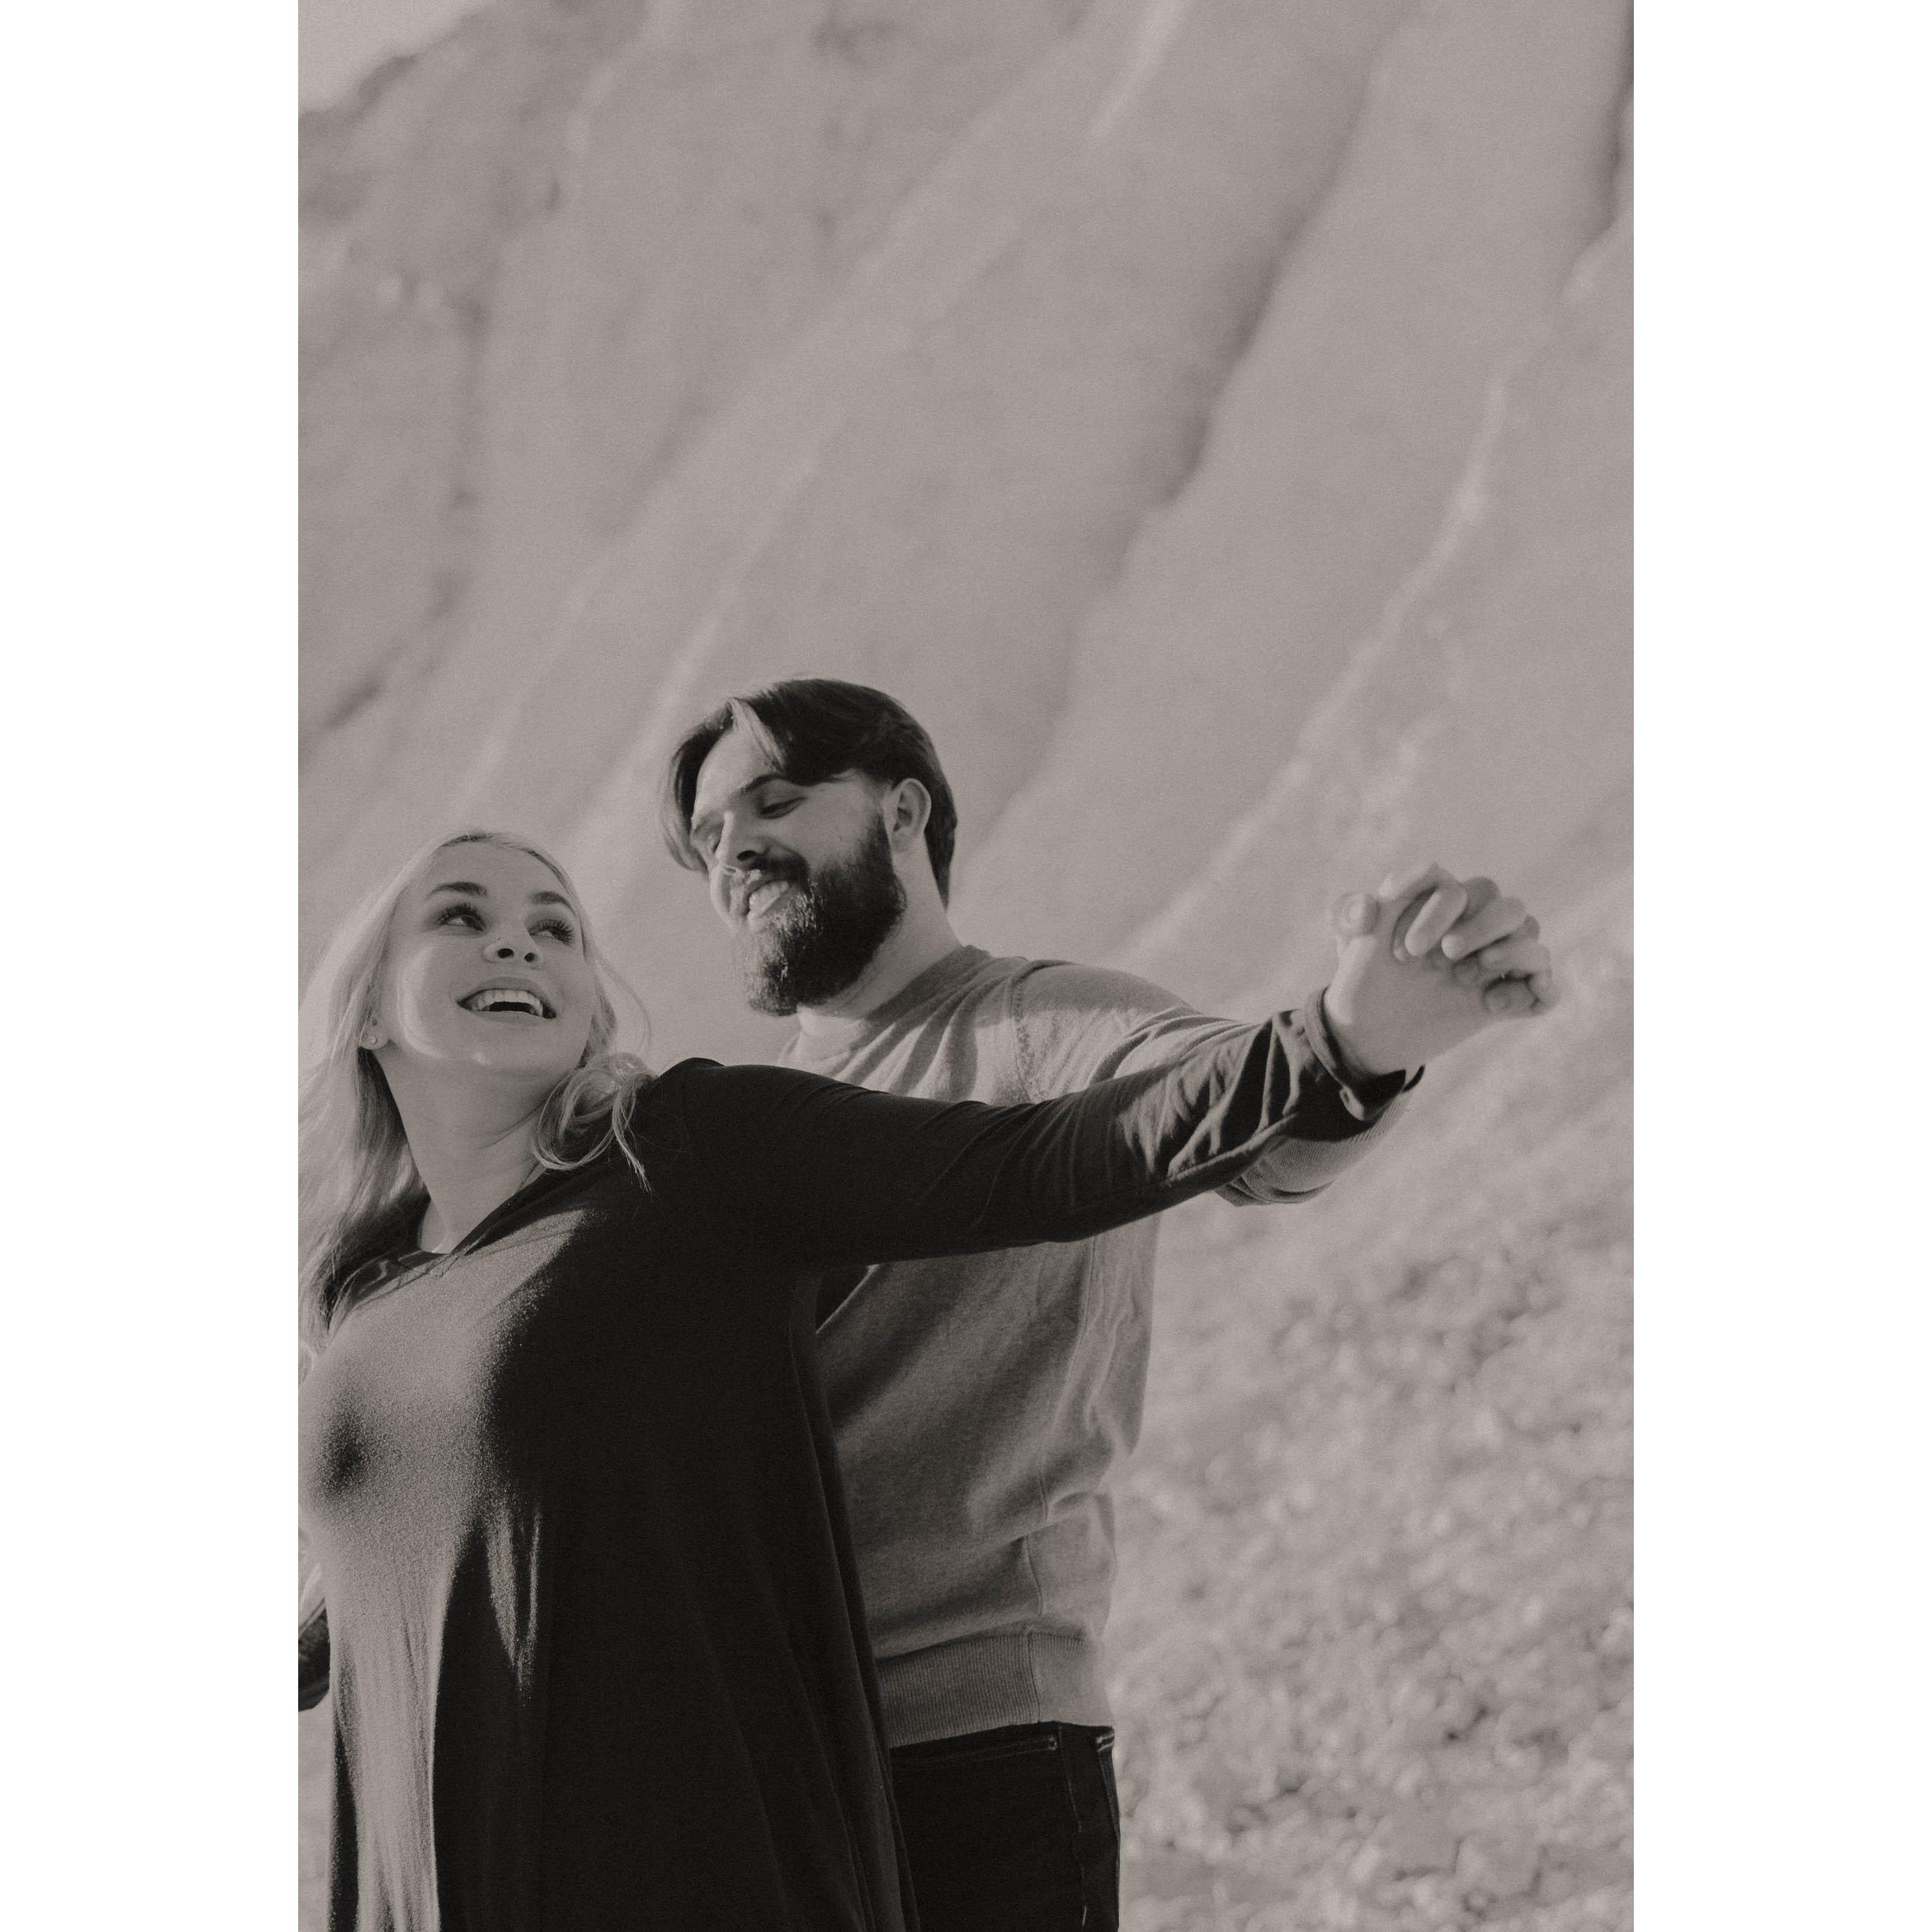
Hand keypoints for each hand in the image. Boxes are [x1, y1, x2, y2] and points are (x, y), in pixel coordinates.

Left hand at [1320, 862, 1557, 1076]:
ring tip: (1466, 977)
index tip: (1402, 949)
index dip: (1434, 910)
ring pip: (1532, 934)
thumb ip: (1348, 913)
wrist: (1368, 1029)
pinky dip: (1535, 991)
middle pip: (1505, 903)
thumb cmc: (1364, 976)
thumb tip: (1370, 907)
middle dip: (1479, 926)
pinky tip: (1493, 1005)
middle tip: (1442, 956)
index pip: (1453, 887)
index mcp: (1440, 904)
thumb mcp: (1348, 945)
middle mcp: (1473, 926)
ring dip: (1509, 951)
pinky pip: (1546, 987)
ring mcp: (1495, 962)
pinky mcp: (1506, 999)